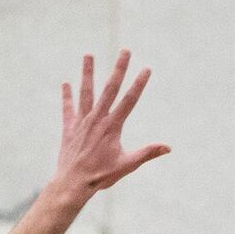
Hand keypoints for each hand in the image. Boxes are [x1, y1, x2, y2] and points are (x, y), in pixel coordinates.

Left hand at [50, 51, 169, 203]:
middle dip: (119, 69)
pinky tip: (66, 83)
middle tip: (125, 51)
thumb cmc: (102, 176)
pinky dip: (67, 96)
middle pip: (110, 89)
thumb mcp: (128, 165)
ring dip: (88, 72)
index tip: (146, 69)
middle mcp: (97, 119)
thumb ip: (147, 153)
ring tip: (88, 54)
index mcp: (113, 127)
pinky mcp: (70, 128)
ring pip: (86, 92)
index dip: (139, 84)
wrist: (74, 183)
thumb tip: (168, 147)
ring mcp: (82, 121)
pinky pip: (68, 109)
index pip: (129, 100)